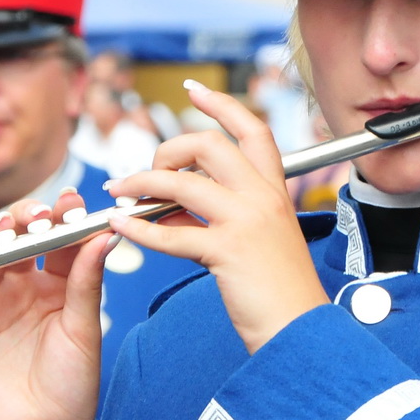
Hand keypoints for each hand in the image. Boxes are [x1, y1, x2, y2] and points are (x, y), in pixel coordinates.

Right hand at [0, 190, 108, 419]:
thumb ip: (86, 281)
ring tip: (8, 227)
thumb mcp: (84, 329)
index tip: (73, 200)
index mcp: (61, 285)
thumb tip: (105, 233)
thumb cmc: (71, 386)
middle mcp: (26, 285)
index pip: (61, 239)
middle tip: (39, 215)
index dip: (65, 216)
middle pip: (23, 237)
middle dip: (28, 218)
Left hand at [107, 84, 327, 353]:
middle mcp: (264, 197)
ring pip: (182, 183)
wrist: (301, 330)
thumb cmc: (279, 292)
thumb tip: (169, 209)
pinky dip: (138, 228)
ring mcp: (247, 221)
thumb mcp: (257, 241)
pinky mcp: (228, 251)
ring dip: (141, 184)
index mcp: (275, 191)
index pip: (252, 130)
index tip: (193, 89)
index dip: (221, 105)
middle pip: (209, 144)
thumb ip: (218, 217)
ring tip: (118, 195)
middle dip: (167, 150)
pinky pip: (171, 232)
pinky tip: (121, 227)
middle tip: (146, 173)